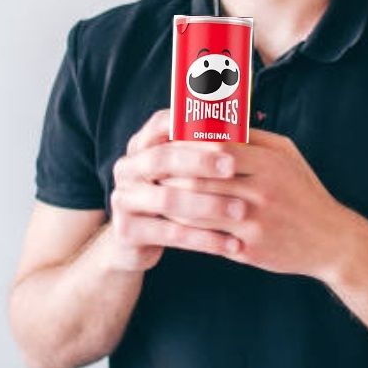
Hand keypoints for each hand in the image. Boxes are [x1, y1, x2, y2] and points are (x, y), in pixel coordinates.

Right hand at [107, 109, 242, 271]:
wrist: (135, 240)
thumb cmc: (172, 194)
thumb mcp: (181, 170)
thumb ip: (202, 149)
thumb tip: (244, 130)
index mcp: (142, 144)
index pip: (162, 124)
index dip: (191, 125)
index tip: (224, 131)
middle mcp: (128, 168)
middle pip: (162, 158)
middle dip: (200, 161)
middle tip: (233, 166)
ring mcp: (124, 199)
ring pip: (168, 199)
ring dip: (208, 204)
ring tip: (241, 210)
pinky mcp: (127, 231)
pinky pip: (171, 234)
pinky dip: (204, 238)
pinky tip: (231, 243)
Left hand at [159, 128, 353, 279]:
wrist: (330, 240)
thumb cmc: (304, 191)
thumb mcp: (288, 155)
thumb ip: (254, 138)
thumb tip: (215, 121)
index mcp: (269, 163)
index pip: (215, 148)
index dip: (185, 145)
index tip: (165, 144)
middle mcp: (261, 192)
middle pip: (200, 179)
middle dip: (170, 174)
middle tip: (149, 170)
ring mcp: (254, 223)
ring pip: (198, 210)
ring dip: (172, 203)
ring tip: (156, 195)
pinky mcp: (249, 250)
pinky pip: (207, 238)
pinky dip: (186, 230)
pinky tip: (173, 223)